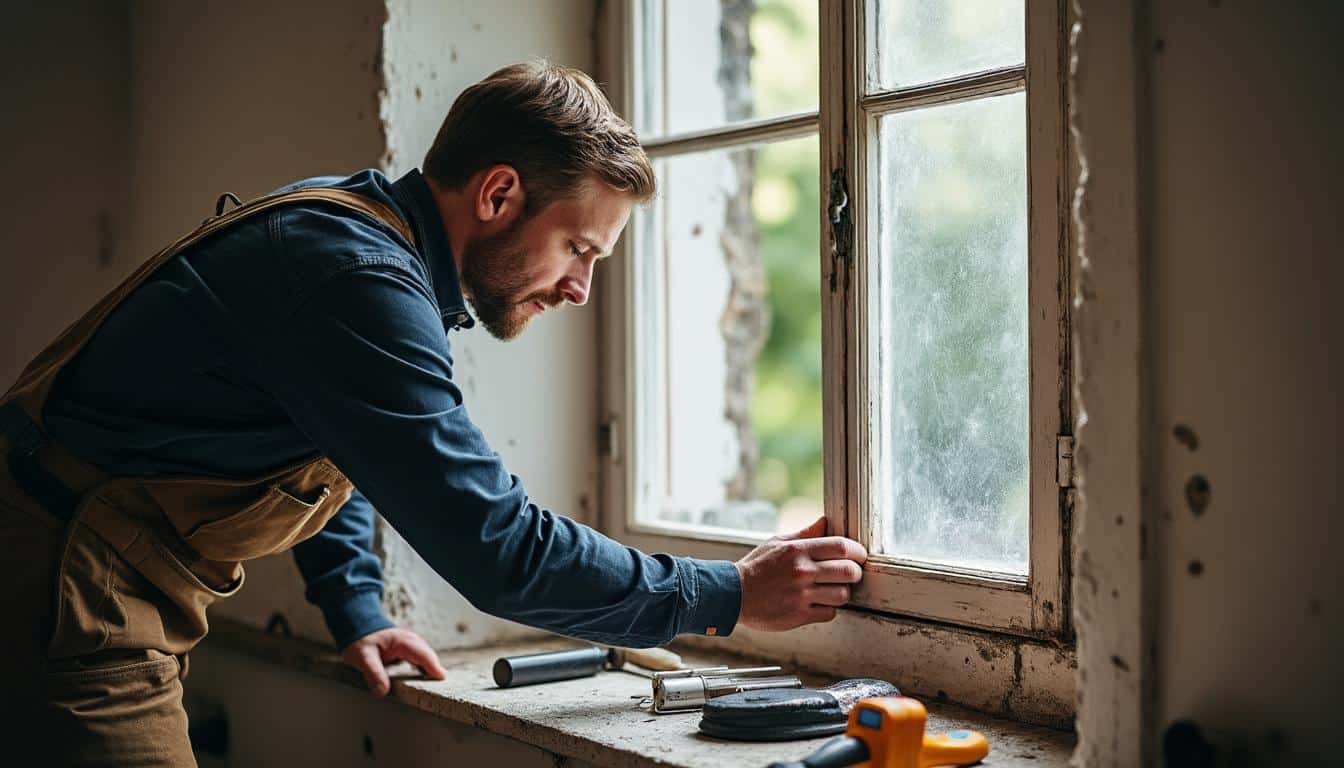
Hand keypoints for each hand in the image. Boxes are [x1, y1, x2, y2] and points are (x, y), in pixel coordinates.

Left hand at [341, 626, 446, 697]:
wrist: (358, 627)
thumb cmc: (361, 641)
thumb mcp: (363, 657)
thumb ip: (373, 673)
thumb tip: (382, 692)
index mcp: (403, 641)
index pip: (424, 655)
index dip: (434, 668)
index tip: (442, 681)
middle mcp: (411, 640)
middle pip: (429, 657)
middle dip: (436, 671)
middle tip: (441, 690)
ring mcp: (412, 643)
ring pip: (427, 658)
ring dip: (432, 670)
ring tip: (435, 688)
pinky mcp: (409, 649)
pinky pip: (421, 659)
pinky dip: (426, 668)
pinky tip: (425, 679)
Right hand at [735, 516, 866, 630]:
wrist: (732, 595)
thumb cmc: (756, 567)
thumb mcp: (777, 543)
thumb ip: (805, 534)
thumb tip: (826, 522)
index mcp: (798, 551)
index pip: (842, 547)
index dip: (857, 551)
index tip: (859, 555)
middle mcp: (802, 572)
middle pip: (849, 571)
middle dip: (855, 573)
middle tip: (850, 574)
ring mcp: (801, 595)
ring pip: (842, 595)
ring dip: (841, 592)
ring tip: (831, 590)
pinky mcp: (799, 615)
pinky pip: (829, 613)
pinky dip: (828, 609)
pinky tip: (818, 603)